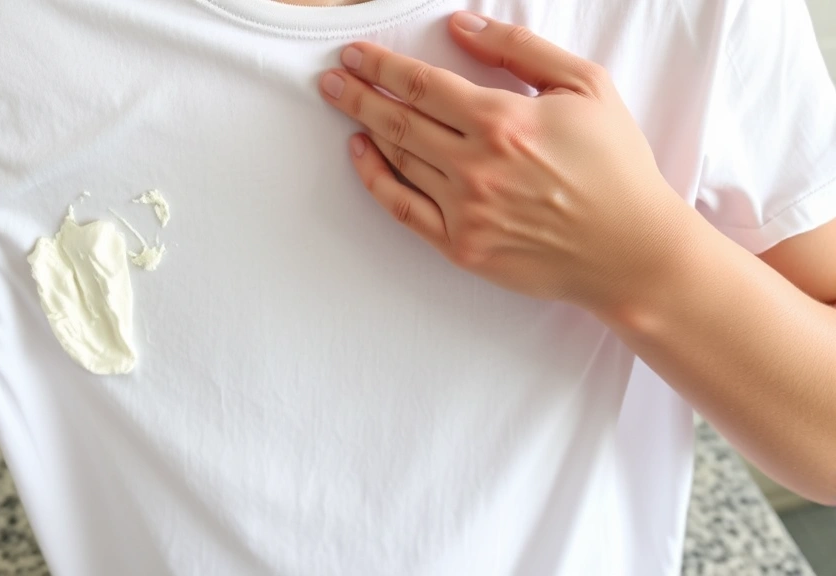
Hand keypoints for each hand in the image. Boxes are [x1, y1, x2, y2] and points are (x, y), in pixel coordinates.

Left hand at [319, 12, 699, 311]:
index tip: (355, 55)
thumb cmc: (615, 165)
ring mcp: (464, 209)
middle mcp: (475, 164)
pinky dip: (375, 179)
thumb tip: (463, 26)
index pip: (422, 84)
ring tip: (342, 105)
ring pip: (398, 159)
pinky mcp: (461, 246)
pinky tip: (361, 155)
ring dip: (363, 127)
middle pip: (398, 119)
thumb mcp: (585, 86)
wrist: (630, 250)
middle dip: (357, 93)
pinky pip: (402, 209)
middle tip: (330, 78)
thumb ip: (520, 51)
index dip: (382, 66)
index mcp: (502, 120)